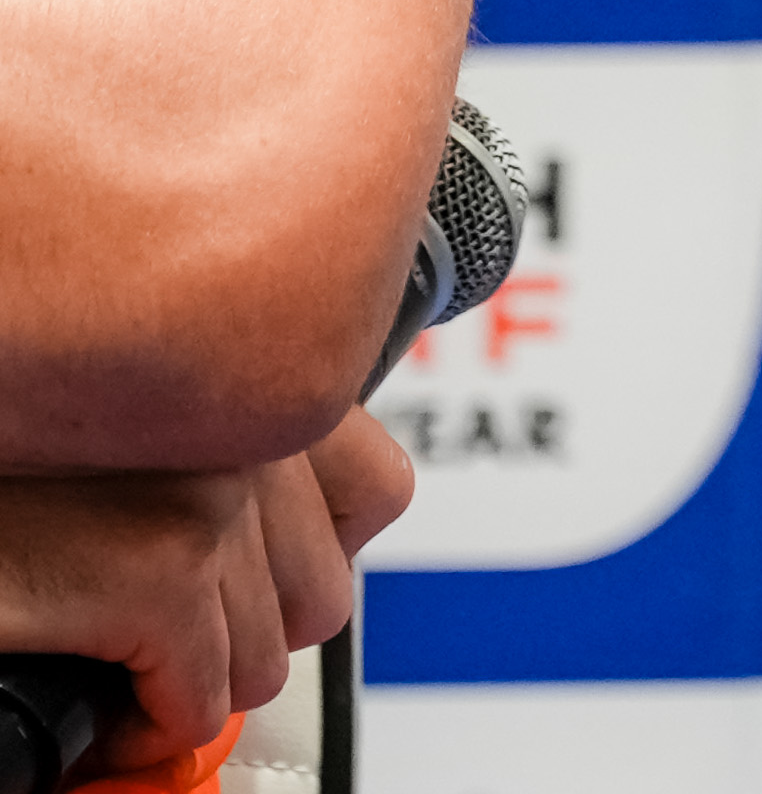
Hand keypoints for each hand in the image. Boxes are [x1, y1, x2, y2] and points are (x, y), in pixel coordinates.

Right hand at [0, 418, 392, 776]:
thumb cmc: (10, 490)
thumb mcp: (129, 460)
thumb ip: (212, 475)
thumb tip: (292, 563)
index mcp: (238, 381)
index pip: (375, 490)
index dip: (309, 566)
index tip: (246, 590)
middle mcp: (235, 422)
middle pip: (324, 591)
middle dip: (242, 639)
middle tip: (166, 647)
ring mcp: (206, 491)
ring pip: (268, 658)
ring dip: (192, 686)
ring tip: (124, 668)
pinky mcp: (157, 570)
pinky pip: (200, 702)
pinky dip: (148, 729)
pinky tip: (98, 703)